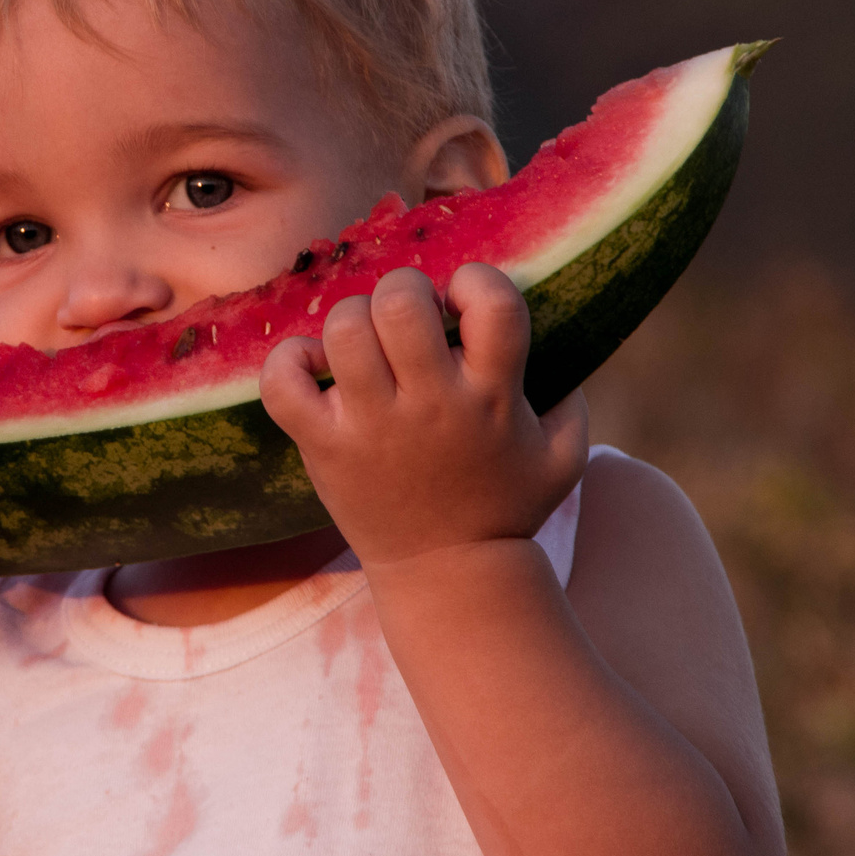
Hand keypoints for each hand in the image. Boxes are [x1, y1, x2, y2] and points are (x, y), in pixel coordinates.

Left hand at [260, 264, 588, 568]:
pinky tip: (315, 367)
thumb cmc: (505, 505)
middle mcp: (432, 405)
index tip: (462, 304)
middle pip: (401, 302)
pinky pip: (283, 381)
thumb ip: (570, 398)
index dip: (476, 282)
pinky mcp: (325, 447)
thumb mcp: (562, 456)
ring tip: (365, 342)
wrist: (447, 573)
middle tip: (407, 320)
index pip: (493, 302)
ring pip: (344, 329)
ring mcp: (373, 426)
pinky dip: (289, 360)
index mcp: (493, 396)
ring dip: (351, 318)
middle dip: (404, 290)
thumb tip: (558, 341)